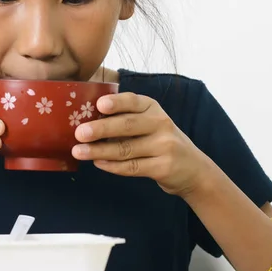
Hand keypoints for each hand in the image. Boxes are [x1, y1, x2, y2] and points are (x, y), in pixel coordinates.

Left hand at [71, 92, 210, 196]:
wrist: (193, 169)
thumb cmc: (160, 141)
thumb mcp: (149, 122)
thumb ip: (125, 118)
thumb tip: (86, 118)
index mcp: (153, 108)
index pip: (133, 101)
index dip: (116, 102)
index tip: (99, 105)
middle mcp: (161, 123)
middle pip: (127, 125)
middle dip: (101, 129)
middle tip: (79, 132)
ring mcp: (164, 146)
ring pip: (126, 148)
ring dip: (99, 150)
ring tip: (78, 151)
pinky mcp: (163, 167)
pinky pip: (132, 167)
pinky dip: (112, 166)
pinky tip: (97, 163)